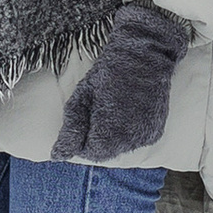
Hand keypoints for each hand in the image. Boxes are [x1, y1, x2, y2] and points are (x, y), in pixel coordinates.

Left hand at [51, 1, 191, 162]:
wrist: (144, 55)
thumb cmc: (107, 74)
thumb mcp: (81, 98)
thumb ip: (71, 130)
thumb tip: (57, 156)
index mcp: (109, 132)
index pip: (90, 153)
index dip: (83, 138)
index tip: (86, 116)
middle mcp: (130, 139)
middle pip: (106, 153)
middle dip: (98, 138)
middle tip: (99, 110)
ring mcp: (146, 135)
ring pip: (121, 148)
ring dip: (114, 136)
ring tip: (115, 108)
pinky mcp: (156, 131)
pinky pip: (136, 140)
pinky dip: (129, 132)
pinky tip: (129, 112)